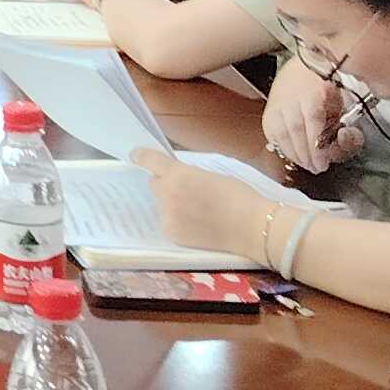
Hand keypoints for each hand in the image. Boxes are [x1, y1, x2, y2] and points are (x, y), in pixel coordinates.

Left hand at [137, 148, 275, 259]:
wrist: (253, 227)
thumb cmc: (239, 196)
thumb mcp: (211, 175)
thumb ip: (187, 174)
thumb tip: (174, 175)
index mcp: (179, 174)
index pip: (150, 161)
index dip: (142, 156)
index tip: (135, 155)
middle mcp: (168, 194)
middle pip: (154, 184)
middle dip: (165, 184)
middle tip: (187, 191)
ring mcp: (168, 216)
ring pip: (161, 204)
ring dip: (171, 204)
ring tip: (198, 211)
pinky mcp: (172, 234)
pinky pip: (167, 222)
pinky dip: (176, 221)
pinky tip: (197, 224)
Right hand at [263, 54, 361, 171]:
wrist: (305, 71)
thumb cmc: (328, 91)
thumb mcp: (346, 107)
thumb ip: (348, 129)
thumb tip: (343, 140)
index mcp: (314, 91)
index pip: (313, 119)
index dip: (316, 145)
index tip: (322, 163)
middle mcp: (292, 95)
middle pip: (295, 130)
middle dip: (306, 155)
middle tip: (316, 168)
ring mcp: (277, 103)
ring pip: (280, 134)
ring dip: (294, 154)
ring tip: (306, 164)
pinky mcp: (269, 112)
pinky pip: (272, 134)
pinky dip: (282, 148)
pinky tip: (293, 154)